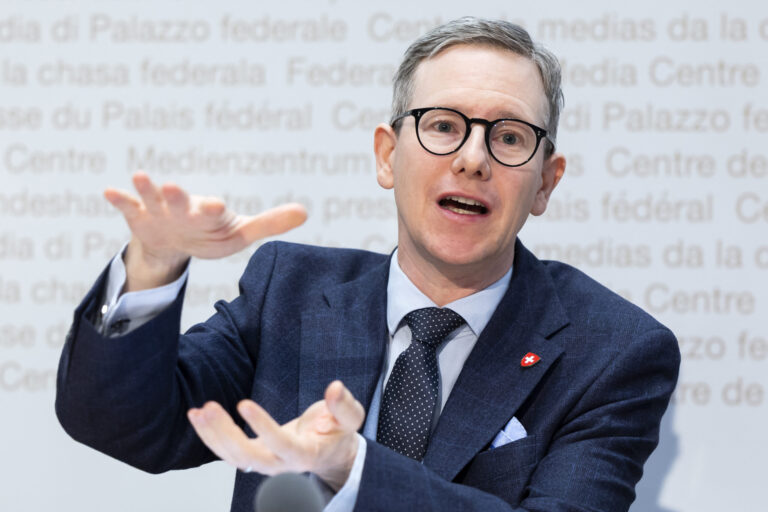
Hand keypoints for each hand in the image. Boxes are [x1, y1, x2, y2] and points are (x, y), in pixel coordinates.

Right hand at [104, 171, 306, 290]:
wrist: (175, 244)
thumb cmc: (211, 234)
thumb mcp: (240, 233)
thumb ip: (270, 223)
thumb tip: (306, 211)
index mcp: (209, 214)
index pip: (213, 212)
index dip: (214, 210)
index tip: (218, 206)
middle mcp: (184, 208)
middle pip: (182, 202)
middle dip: (178, 196)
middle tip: (173, 186)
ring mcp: (160, 211)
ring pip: (154, 198)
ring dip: (148, 188)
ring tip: (140, 175)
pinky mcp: (141, 217)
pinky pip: (129, 207)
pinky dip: (121, 199)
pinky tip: (109, 191)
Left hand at [187, 381, 364, 491]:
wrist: (331, 453)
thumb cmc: (338, 433)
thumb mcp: (351, 418)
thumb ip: (344, 405)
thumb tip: (335, 388)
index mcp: (306, 454)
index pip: (280, 444)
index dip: (261, 426)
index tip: (243, 403)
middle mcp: (281, 464)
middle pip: (248, 458)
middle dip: (226, 434)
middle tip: (210, 408)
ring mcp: (265, 463)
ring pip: (233, 457)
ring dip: (213, 435)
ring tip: (199, 411)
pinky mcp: (255, 455)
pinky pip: (228, 451)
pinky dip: (210, 436)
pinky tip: (197, 416)